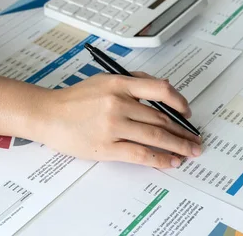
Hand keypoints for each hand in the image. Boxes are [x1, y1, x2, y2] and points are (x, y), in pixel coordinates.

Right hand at [36, 73, 201, 168]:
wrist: (48, 114)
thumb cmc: (75, 99)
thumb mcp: (104, 80)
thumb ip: (132, 83)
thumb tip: (162, 90)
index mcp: (120, 84)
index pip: (160, 89)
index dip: (179, 102)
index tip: (187, 112)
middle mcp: (118, 102)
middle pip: (161, 117)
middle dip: (182, 130)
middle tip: (195, 139)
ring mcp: (113, 125)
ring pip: (155, 136)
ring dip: (177, 145)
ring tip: (190, 151)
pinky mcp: (107, 146)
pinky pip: (140, 153)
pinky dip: (159, 159)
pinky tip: (170, 162)